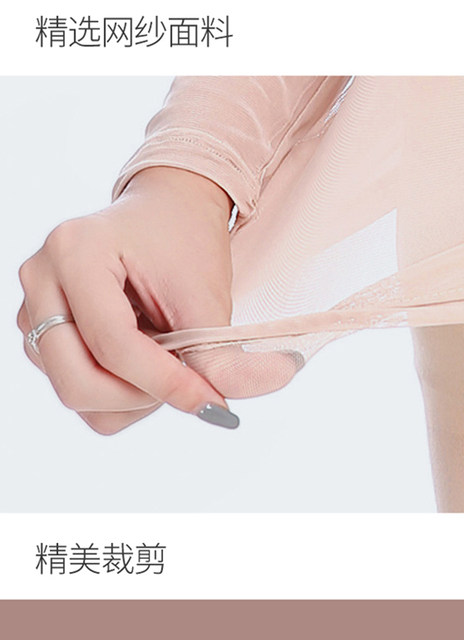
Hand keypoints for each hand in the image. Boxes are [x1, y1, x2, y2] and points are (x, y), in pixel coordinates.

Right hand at [17, 166, 238, 433]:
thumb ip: (215, 358)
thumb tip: (223, 415)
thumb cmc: (185, 242)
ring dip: (132, 396)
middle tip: (188, 380)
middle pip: (77, 383)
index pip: (113, 344)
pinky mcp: (38, 332)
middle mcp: (40, 280)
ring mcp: (31, 309)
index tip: (214, 402)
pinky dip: (117, 393)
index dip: (166, 383)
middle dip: (142, 396)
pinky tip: (143, 358)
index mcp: (75, 251)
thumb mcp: (206, 295)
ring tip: (166, 355)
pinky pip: (77, 391)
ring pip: (76, 395)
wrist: (166, 214)